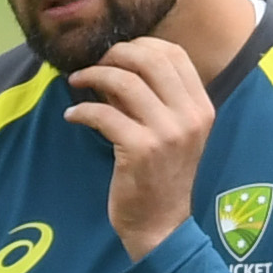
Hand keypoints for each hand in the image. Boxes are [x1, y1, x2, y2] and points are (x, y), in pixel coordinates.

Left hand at [60, 36, 216, 258]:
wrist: (162, 226)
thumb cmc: (160, 178)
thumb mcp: (170, 134)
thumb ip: (151, 100)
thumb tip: (115, 67)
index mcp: (201, 106)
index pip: (174, 54)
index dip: (141, 45)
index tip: (116, 54)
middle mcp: (190, 115)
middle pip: (150, 59)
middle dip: (115, 55)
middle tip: (92, 64)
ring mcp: (167, 132)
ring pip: (125, 82)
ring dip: (93, 76)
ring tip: (76, 82)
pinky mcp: (140, 150)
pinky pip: (103, 114)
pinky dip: (81, 111)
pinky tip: (72, 116)